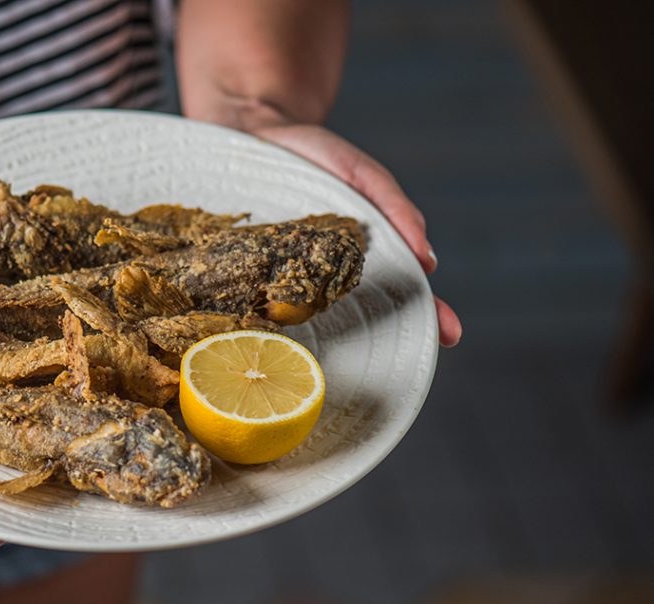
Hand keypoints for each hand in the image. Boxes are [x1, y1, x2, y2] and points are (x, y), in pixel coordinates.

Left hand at [245, 122, 462, 346]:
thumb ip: (394, 208)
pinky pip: (271, 302)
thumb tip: (426, 258)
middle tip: (420, 354)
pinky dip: (279, 323)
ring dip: (338, 339)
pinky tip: (285, 340)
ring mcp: (294, 278)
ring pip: (317, 317)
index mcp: (361, 255)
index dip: (428, 313)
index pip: (402, 290)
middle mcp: (330, 275)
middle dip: (394, 335)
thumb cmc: (316, 159)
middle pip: (367, 313)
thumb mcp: (362, 176)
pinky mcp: (258, 276)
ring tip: (358, 361)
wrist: (255, 141)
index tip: (450, 334)